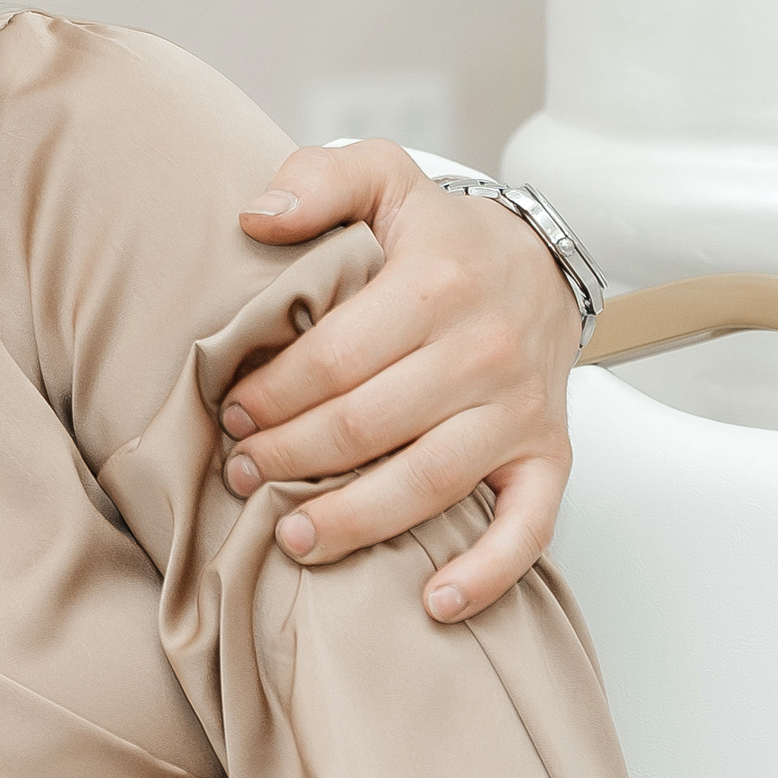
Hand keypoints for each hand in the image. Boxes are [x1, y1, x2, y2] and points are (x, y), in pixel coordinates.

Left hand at [225, 140, 577, 623]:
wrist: (538, 264)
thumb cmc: (437, 232)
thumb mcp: (381, 176)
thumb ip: (316, 180)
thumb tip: (255, 217)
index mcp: (435, 285)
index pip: (332, 359)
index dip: (271, 393)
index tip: (228, 409)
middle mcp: (485, 352)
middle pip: (366, 427)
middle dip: (289, 457)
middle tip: (238, 471)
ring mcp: (520, 412)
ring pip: (428, 485)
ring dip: (353, 521)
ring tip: (291, 538)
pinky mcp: (549, 456)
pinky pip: (529, 529)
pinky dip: (485, 573)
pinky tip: (430, 601)